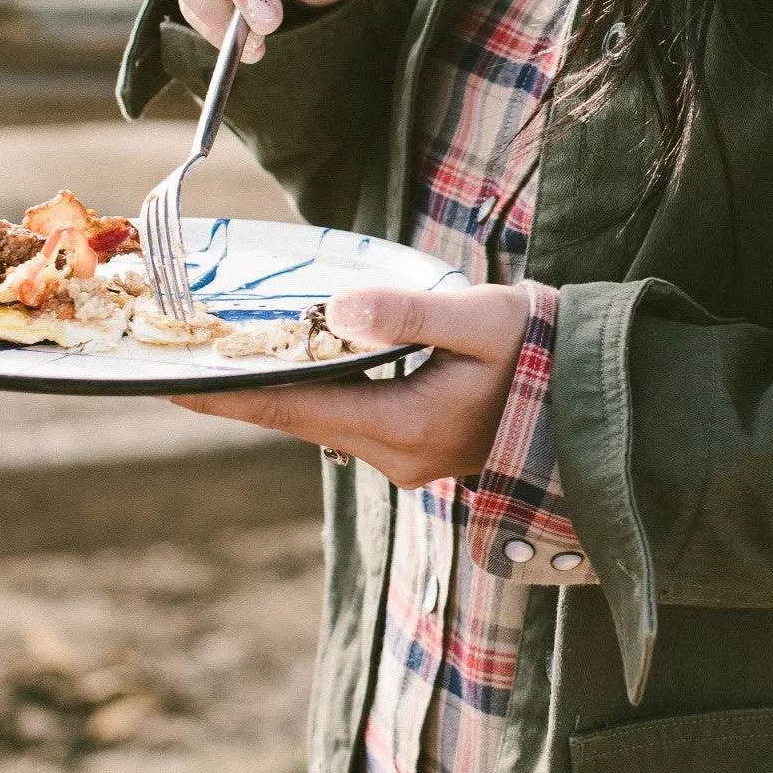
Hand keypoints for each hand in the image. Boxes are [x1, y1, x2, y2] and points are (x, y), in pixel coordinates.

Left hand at [172, 285, 532, 488]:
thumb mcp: (482, 319)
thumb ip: (407, 314)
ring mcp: (409, 461)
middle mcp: (400, 456)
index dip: (231, 395)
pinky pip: (350, 421)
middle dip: (245, 388)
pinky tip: (301, 365)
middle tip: (186, 358)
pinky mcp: (419, 451)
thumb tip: (337, 311)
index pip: (297, 408)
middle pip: (301, 417)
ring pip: (324, 420)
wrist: (599, 397)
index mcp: (408, 426)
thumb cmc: (547, 351)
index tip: (174, 383)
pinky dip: (318, 394)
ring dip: (282, 389)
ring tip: (234, 354)